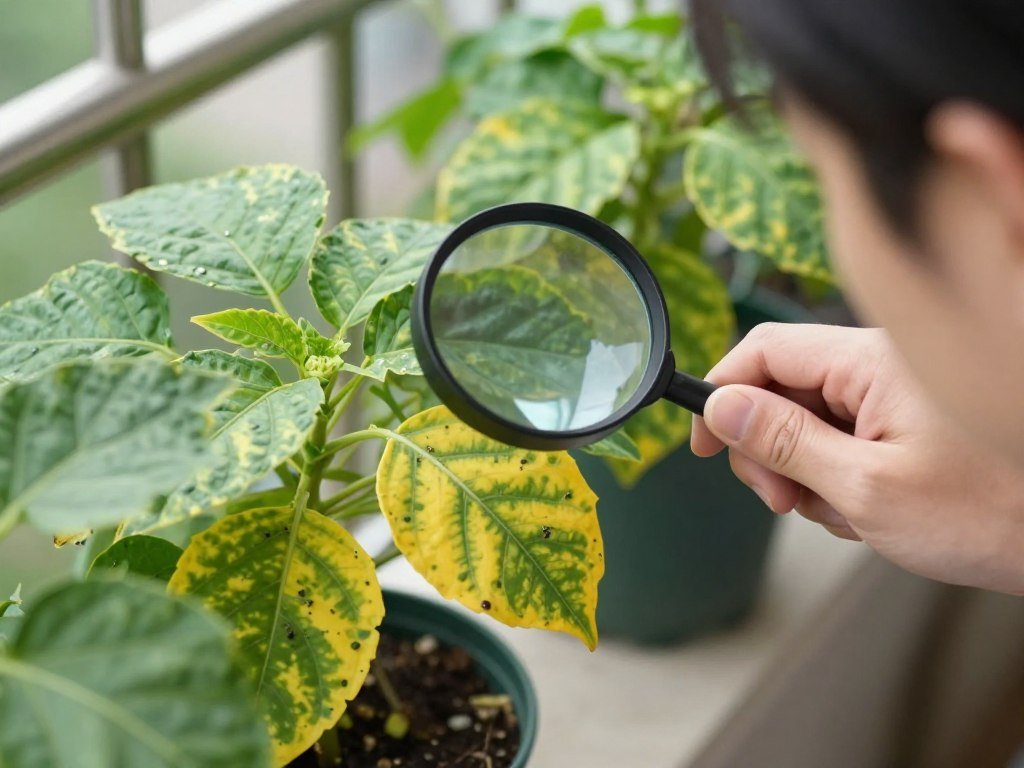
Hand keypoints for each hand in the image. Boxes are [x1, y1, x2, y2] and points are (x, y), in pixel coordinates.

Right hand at [691, 323, 1023, 593]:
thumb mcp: (865, 488)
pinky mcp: (903, 418)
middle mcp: (880, 365)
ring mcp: (893, 393)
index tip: (705, 444)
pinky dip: (840, 479)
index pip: (764, 349)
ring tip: (848, 513)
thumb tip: (722, 407)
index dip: (722, 393)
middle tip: (784, 501)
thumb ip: (785, 443)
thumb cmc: (991, 512)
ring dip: (808, 475)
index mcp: (871, 361)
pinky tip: (869, 510)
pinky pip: (841, 438)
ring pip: (808, 422)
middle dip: (769, 450)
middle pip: (781, 388)